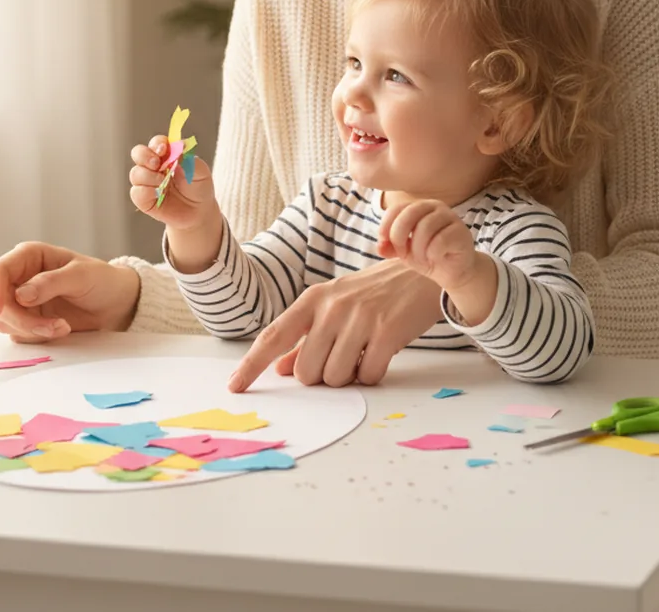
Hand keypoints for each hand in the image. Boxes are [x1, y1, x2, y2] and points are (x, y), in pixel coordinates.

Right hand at [0, 242, 139, 342]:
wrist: (114, 304)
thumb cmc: (101, 280)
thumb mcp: (81, 276)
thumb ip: (50, 283)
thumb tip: (20, 295)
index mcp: (29, 257)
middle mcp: (19, 278)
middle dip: (21, 319)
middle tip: (51, 327)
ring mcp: (21, 302)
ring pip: (5, 321)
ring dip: (31, 330)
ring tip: (62, 327)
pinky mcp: (27, 321)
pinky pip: (18, 334)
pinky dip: (37, 337)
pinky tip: (61, 329)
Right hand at [128, 134, 214, 230]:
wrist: (198, 212)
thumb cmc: (199, 188)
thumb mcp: (201, 172)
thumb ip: (190, 160)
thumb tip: (178, 150)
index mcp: (166, 155)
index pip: (156, 143)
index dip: (158, 143)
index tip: (164, 149)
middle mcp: (153, 166)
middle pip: (138, 153)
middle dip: (144, 156)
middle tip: (157, 164)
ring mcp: (146, 182)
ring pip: (135, 173)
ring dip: (149, 176)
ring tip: (164, 183)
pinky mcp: (143, 199)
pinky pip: (136, 192)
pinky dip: (146, 192)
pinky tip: (159, 194)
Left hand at [226, 260, 443, 391]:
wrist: (422, 272)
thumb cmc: (374, 293)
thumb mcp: (334, 306)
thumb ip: (305, 338)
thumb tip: (280, 367)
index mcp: (313, 299)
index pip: (274, 336)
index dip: (252, 364)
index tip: (235, 386)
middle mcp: (332, 307)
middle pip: (307, 371)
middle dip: (322, 376)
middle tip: (342, 357)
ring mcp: (360, 319)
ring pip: (336, 377)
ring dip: (349, 377)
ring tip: (363, 352)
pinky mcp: (387, 332)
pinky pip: (368, 376)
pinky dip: (372, 375)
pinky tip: (380, 354)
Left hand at [377, 199, 477, 290]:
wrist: (452, 271)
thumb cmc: (427, 255)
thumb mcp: (403, 251)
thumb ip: (390, 247)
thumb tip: (380, 248)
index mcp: (418, 207)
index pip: (395, 209)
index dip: (385, 228)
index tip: (385, 244)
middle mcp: (434, 206)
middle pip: (408, 215)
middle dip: (399, 237)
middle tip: (403, 254)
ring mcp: (450, 217)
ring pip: (425, 228)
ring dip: (418, 249)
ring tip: (422, 258)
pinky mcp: (461, 231)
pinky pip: (440, 240)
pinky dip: (432, 254)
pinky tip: (435, 258)